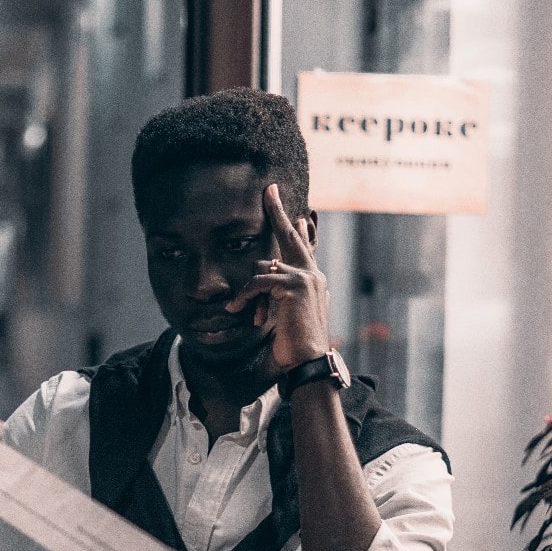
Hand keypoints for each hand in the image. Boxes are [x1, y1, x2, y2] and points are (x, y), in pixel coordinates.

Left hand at [225, 184, 329, 371]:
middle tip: (270, 190)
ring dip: (248, 292)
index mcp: (312, 279)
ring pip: (263, 268)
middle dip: (277, 211)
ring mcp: (305, 277)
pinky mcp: (294, 285)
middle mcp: (311, 274)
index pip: (302, 248)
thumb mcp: (287, 314)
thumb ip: (282, 295)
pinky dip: (246, 296)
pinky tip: (240, 310)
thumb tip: (272, 280)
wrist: (309, 361)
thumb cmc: (296, 343)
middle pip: (290, 236)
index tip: (296, 216)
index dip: (297, 230)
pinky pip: (259, 282)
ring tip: (242, 310)